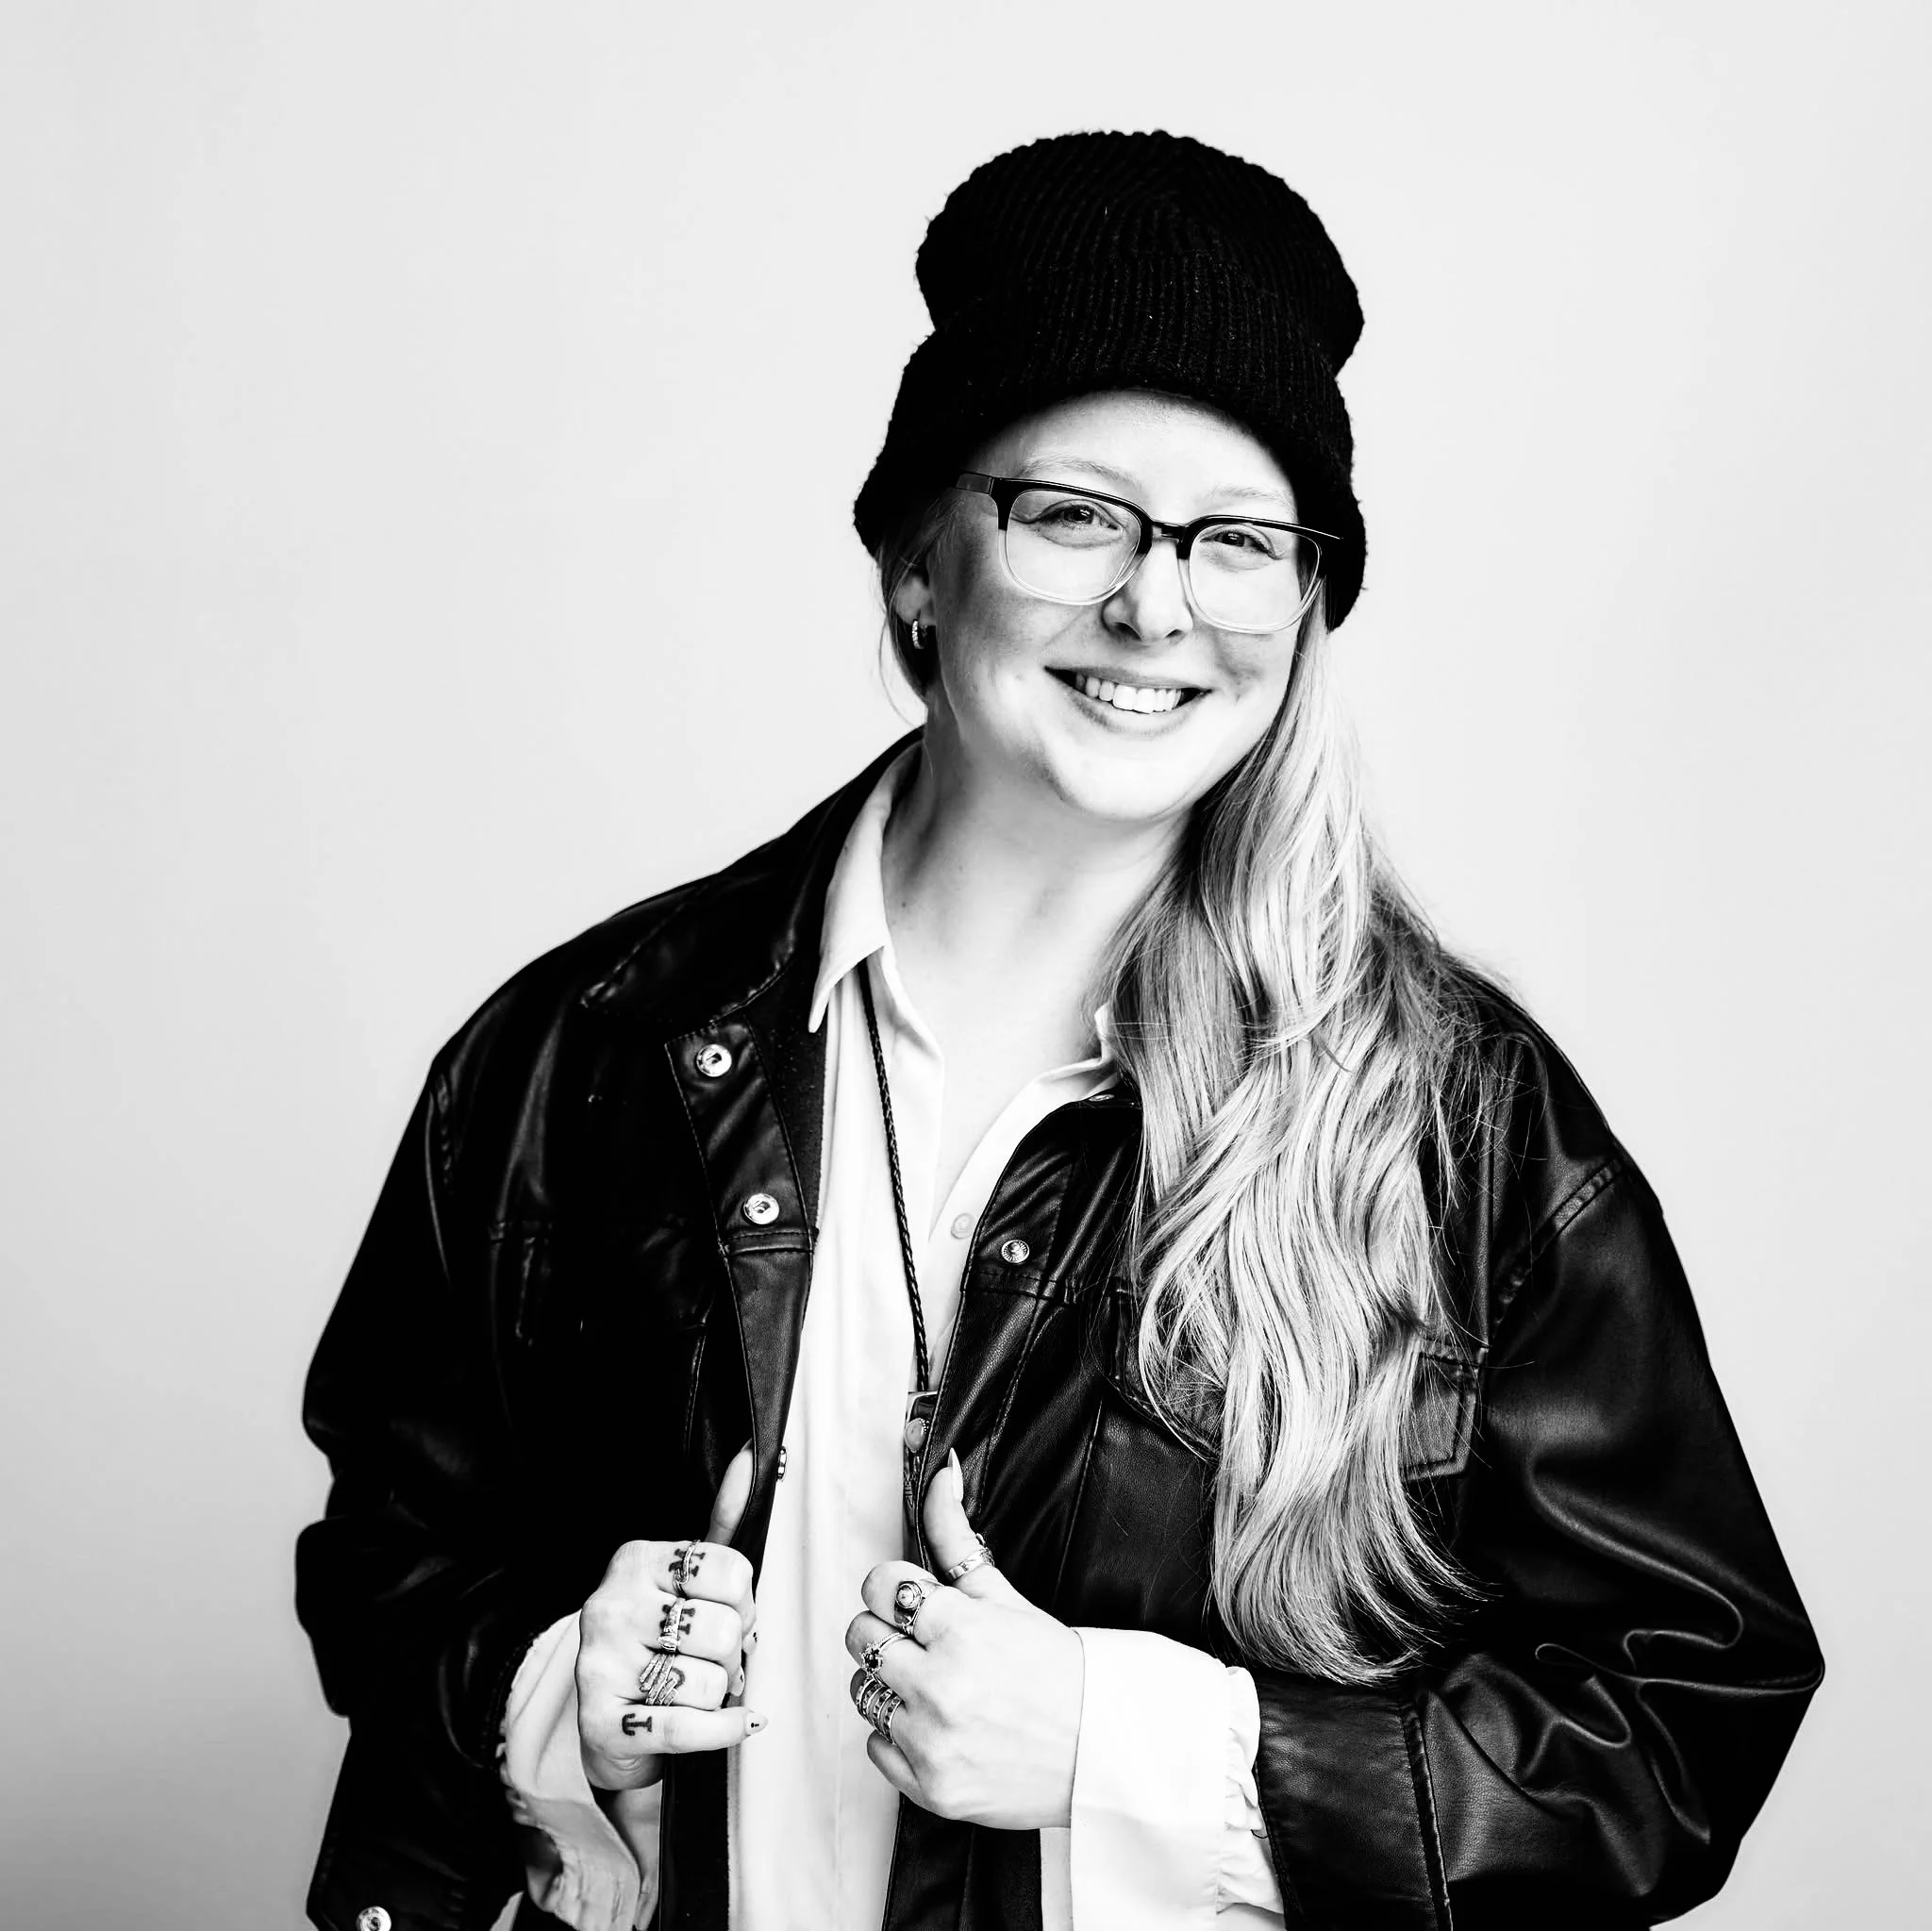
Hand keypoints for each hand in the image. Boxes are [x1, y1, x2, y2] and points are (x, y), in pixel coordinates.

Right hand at [576, 1445, 764, 1789]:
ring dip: (721, 1694)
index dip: (745, 1601)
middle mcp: (609, 1606)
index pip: (730, 1571)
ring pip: (710, 1682)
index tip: (730, 1613)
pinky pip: (690, 1729)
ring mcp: (600, 1665)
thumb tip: (753, 1457)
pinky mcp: (602, 1724)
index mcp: (635, 1560)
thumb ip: (722, 1522)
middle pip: (723, 1630)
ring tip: (699, 1689)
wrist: (613, 1727)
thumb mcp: (688, 1580)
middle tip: (718, 1659)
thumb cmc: (661, 1643)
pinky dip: (725, 1730)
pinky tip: (738, 1724)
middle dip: (735, 1654)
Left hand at [844, 1451, 1083, 1829]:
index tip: (917, 1603)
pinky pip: (875, 1747)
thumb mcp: (1005, 1594)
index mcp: (958, 1628)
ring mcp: (931, 1739)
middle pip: (859, 1635)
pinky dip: (899, 1737)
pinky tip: (938, 1726)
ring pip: (861, 1690)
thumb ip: (956, 1533)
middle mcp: (939, 1684)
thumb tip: (940, 1473)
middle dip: (888, 1631)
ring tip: (934, 1686)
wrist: (1101, 1751)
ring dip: (890, 1685)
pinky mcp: (929, 1787)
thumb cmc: (1058, 1670)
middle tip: (927, 1644)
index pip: (877, 1585)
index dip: (897, 1590)